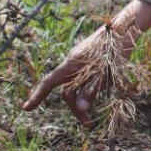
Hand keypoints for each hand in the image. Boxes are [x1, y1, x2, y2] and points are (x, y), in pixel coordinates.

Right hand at [21, 0, 150, 125]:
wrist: (125, 28)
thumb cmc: (115, 49)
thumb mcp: (105, 73)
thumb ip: (91, 91)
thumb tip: (80, 109)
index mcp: (72, 64)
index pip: (50, 82)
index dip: (37, 95)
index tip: (26, 108)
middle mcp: (73, 63)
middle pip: (67, 90)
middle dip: (75, 107)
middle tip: (89, 123)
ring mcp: (82, 61)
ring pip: (78, 85)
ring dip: (86, 97)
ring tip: (104, 101)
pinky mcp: (90, 60)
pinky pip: (86, 78)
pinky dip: (92, 87)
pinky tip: (107, 85)